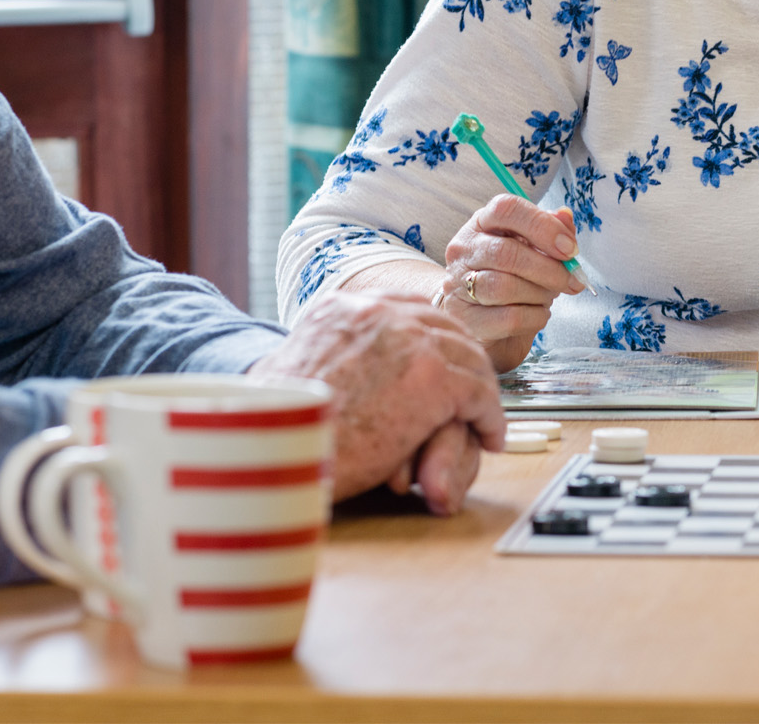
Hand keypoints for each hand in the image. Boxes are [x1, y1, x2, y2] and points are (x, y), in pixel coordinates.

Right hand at [248, 291, 504, 514]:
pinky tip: (490, 437)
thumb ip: (333, 358)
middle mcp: (379, 312)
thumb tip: (349, 375)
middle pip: (446, 328)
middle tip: (476, 395)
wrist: (267, 451)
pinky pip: (480, 393)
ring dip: (483, 393)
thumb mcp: (298, 370)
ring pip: (470, 358)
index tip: (448, 363)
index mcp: (344, 307)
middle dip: (465, 362)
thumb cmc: (273, 428)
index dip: (436, 339)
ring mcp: (409, 341)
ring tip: (486, 421)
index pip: (410, 309)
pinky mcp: (433, 379)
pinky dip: (491, 417)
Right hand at [438, 195, 581, 371]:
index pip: (506, 209)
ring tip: (549, 296)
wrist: (482, 317)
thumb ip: (551, 229)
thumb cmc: (512, 274)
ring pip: (504, 287)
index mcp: (483, 222)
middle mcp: (464, 249)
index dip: (543, 226)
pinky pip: (509, 318)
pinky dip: (535, 317)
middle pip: (506, 253)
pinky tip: (538, 314)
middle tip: (573, 281)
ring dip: (540, 294)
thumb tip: (565, 216)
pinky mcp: (465, 319)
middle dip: (549, 269)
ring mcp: (458, 284)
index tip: (570, 249)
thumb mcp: (533, 246)